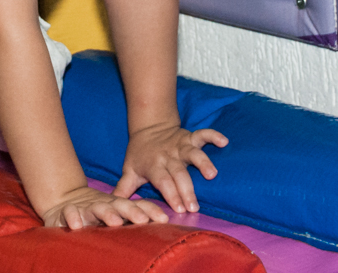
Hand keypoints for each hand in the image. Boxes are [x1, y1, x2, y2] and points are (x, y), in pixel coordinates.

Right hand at [40, 184, 168, 229]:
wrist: (64, 202)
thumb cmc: (95, 214)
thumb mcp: (114, 217)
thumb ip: (132, 220)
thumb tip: (160, 227)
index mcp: (118, 206)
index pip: (137, 206)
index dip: (150, 211)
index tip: (163, 219)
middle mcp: (104, 205)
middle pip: (120, 205)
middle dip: (132, 211)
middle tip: (143, 220)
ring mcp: (85, 207)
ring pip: (97, 208)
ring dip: (107, 213)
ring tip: (115, 222)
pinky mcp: (66, 211)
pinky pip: (69, 212)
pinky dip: (72, 216)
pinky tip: (76, 225)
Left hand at [113, 123, 228, 213]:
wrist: (148, 127)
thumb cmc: (140, 154)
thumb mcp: (129, 171)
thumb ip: (123, 190)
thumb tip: (114, 210)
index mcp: (153, 165)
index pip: (163, 182)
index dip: (171, 195)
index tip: (179, 210)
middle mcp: (168, 155)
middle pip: (179, 173)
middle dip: (187, 190)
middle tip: (194, 206)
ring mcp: (180, 145)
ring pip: (193, 153)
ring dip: (203, 162)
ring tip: (212, 174)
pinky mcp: (189, 137)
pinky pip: (202, 134)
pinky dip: (213, 135)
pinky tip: (223, 142)